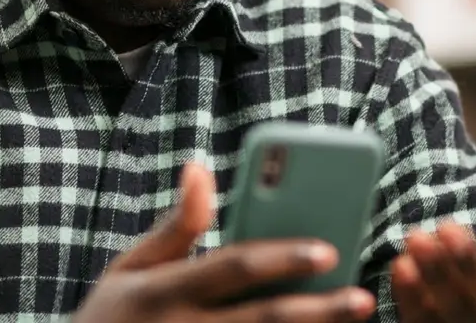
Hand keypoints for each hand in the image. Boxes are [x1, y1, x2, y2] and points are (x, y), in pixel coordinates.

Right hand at [74, 161, 376, 322]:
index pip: (230, 268)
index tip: (327, 248)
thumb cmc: (113, 319)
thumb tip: (200, 168)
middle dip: (317, 310)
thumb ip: (173, 226)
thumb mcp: (128, 270)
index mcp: (161, 292)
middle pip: (262, 320)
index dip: (280, 257)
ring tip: (356, 319)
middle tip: (362, 296)